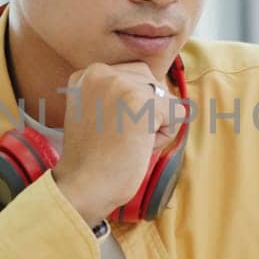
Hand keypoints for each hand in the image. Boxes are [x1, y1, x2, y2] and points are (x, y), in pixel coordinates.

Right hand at [52, 61, 176, 225]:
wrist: (82, 186)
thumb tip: (161, 88)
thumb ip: (118, 94)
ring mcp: (121, 84)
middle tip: (117, 138)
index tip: (108, 129)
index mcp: (88, 73)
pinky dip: (165, 136)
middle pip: (152, 84)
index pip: (135, 76)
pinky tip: (139, 147)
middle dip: (147, 113)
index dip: (132, 108)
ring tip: (127, 142)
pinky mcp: (141, 101)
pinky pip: (177, 113)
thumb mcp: (96, 111)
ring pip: (165, 98)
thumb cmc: (93, 158)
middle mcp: (102, 72)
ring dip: (156, 124)